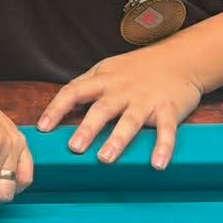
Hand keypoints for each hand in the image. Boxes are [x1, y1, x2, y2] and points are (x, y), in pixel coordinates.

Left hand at [37, 47, 204, 167]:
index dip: (57, 109)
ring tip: (105, 158)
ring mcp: (146, 100)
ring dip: (118, 140)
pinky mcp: (169, 110)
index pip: (74, 92)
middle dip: (87, 128)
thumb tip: (60, 105)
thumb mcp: (107, 70)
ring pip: (130, 121)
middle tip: (74, 148)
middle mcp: (122, 90)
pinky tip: (158, 164)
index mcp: (103, 81)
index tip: (43, 128)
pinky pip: (166, 130)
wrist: (180, 59)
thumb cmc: (137, 69)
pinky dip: (163, 147)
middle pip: (102, 109)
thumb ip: (86, 86)